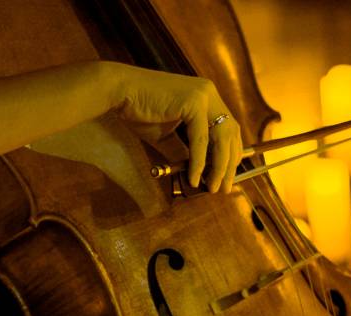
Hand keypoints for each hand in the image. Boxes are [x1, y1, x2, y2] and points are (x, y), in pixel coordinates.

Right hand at [109, 63, 243, 193]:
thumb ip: (184, 152)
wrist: (120, 93)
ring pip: (221, 138)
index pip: (228, 128)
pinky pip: (201, 140)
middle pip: (230, 133)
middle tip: (224, 188)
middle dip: (230, 164)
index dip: (231, 154)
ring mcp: (203, 95)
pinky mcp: (194, 102)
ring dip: (219, 167)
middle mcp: (209, 93)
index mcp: (206, 97)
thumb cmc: (139, 112)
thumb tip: (197, 174)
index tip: (227, 176)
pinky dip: (199, 162)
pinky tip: (194, 178)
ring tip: (213, 187)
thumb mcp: (167, 137)